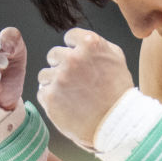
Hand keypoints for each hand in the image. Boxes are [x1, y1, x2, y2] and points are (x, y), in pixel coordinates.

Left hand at [36, 28, 133, 147]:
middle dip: (63, 65)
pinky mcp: (50, 96)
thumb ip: (96, 44)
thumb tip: (78, 42)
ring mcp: (59, 78)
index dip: (75, 49)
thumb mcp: (116, 57)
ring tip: (71, 94)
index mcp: (90, 44)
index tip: (80, 61)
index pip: (69, 37)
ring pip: (45, 74)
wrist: (116, 122)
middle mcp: (72, 58)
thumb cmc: (118, 92)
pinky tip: (67, 103)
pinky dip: (52, 98)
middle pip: (54, 54)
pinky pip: (42, 91)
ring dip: (55, 82)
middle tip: (76, 80)